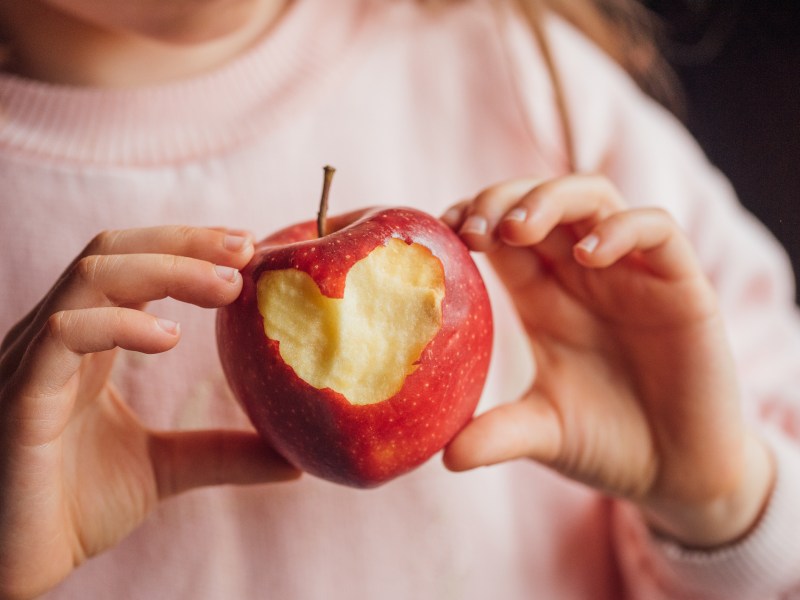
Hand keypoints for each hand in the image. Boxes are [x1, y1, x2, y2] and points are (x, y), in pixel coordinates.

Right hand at [0, 226, 298, 599]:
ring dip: (165, 269)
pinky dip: (119, 323)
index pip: (132, 264)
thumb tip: (293, 454)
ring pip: (91, 277)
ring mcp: (33, 361)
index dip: (188, 247)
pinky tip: (169, 337)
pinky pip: (63, 335)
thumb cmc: (72, 507)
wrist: (16, 564)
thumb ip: (221, 451)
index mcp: (88, 343)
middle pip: (114, 252)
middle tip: (245, 248)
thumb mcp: (166, 468)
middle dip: (183, 242)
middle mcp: (57, 338)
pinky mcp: (20, 397)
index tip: (248, 248)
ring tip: (226, 286)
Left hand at [441, 175, 773, 548]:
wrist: (677, 473)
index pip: (502, 233)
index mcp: (544, 296)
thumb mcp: (542, 434)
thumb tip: (444, 458)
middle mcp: (583, 274)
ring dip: (550, 200)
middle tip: (472, 229)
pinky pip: (657, 230)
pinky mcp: (682, 286)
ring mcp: (632, 274)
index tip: (441, 232)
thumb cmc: (606, 443)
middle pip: (541, 201)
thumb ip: (497, 435)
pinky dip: (621, 229)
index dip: (471, 218)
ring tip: (515, 229)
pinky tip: (588, 255)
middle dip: (501, 201)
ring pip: (593, 197)